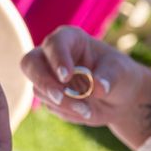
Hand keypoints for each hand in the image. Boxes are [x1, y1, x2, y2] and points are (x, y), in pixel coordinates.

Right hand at [21, 26, 143, 126]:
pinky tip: (84, 111)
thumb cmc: (119, 75)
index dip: (57, 59)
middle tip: (59, 97)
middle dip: (44, 82)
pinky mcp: (47, 94)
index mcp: (69, 39)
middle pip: (30, 63)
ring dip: (62, 102)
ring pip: (39, 88)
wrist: (119, 98)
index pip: (54, 44)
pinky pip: (48, 104)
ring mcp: (46, 75)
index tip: (66, 76)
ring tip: (87, 110)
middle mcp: (51, 55)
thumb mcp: (120, 73)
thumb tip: (98, 87)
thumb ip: (108, 78)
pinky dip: (65, 111)